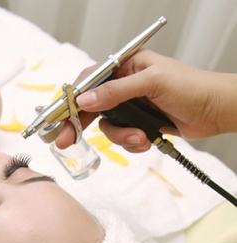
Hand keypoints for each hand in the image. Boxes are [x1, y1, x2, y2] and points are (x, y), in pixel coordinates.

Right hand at [55, 49, 236, 151]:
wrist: (217, 111)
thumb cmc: (193, 88)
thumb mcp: (152, 83)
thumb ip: (115, 91)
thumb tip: (85, 99)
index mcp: (125, 66)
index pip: (88, 80)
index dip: (70, 98)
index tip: (58, 116)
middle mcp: (123, 85)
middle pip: (88, 105)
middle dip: (79, 124)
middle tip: (65, 140)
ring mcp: (129, 105)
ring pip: (105, 126)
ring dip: (119, 136)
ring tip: (139, 137)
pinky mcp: (137, 123)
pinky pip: (120, 137)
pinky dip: (131, 142)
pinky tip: (147, 139)